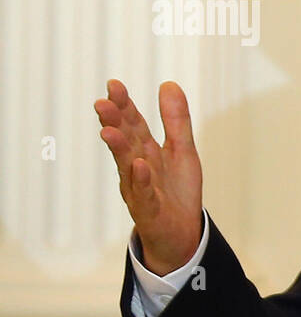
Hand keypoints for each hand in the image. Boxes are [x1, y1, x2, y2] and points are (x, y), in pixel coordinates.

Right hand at [94, 79, 203, 274]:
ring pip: (127, 167)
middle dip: (114, 123)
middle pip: (125, 142)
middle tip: (102, 102)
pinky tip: (141, 165)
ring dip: (118, 149)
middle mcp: (136, 168)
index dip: (124, 105)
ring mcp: (140, 190)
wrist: (181, 232)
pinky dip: (142, 180)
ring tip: (110, 131)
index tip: (114, 84)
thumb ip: (176, 120)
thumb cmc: (176, 191)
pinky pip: (145, 195)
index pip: (132, 124)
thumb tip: (168, 83)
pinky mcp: (149, 211)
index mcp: (145, 151)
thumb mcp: (182, 150)